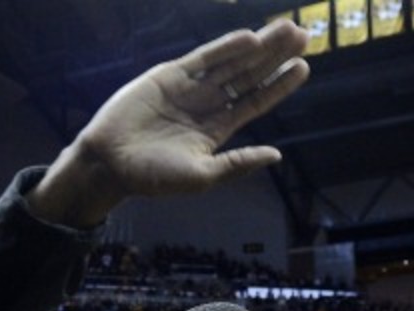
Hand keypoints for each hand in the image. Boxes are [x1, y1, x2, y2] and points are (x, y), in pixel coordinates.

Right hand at [30, 19, 309, 225]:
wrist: (109, 163)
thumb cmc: (153, 178)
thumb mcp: (203, 176)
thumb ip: (238, 162)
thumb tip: (276, 154)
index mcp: (218, 129)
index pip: (255, 101)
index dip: (279, 85)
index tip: (303, 67)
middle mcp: (208, 104)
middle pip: (249, 75)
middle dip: (275, 56)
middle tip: (303, 36)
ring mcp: (190, 88)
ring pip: (232, 62)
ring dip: (259, 46)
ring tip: (286, 29)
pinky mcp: (169, 75)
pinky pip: (204, 58)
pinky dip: (226, 48)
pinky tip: (250, 39)